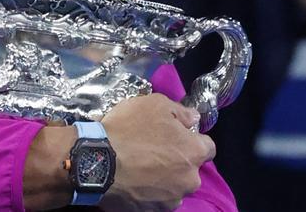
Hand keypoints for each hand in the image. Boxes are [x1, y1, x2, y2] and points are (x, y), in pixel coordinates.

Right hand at [97, 94, 215, 210]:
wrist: (97, 160)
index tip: (176, 135)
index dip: (193, 139)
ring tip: (140, 168)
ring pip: (173, 186)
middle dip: (177, 161)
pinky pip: (154, 199)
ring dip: (163, 178)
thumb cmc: (129, 129)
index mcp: (194, 153)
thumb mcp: (155, 104)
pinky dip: (147, 191)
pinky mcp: (150, 211)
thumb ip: (180, 112)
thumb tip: (193, 118)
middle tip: (154, 151)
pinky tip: (132, 181)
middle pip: (190, 170)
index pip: (209, 147)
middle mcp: (190, 180)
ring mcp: (171, 199)